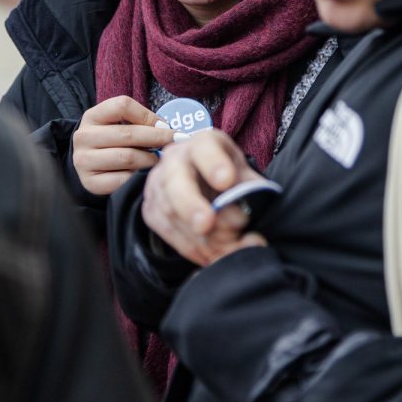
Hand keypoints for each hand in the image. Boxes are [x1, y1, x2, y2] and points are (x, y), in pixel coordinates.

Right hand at [72, 96, 175, 195]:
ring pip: (127, 158)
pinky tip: (145, 174)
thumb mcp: (119, 125)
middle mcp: (84, 137)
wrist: (90, 166)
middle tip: (175, 141)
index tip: (165, 125)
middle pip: (128, 134)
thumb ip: (140, 122)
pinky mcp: (90, 182)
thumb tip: (168, 130)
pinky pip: (123, 180)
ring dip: (150, 159)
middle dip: (157, 137)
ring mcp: (84, 160)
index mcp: (92, 116)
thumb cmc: (113, 143)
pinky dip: (138, 177)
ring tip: (159, 159)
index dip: (148, 115)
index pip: (122, 106)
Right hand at [141, 129, 268, 265]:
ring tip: (225, 251)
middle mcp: (175, 159)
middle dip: (190, 205)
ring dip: (198, 237)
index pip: (205, 147)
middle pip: (175, 180)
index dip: (214, 163)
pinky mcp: (150, 208)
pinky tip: (210, 257)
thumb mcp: (244, 177)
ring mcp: (158, 184)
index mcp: (204, 144)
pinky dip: (189, 248)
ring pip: (170, 211)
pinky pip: (165, 231)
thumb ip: (251, 197)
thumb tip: (250, 230)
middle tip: (206, 225)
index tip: (226, 181)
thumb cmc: (228, 177)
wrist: (202, 182)